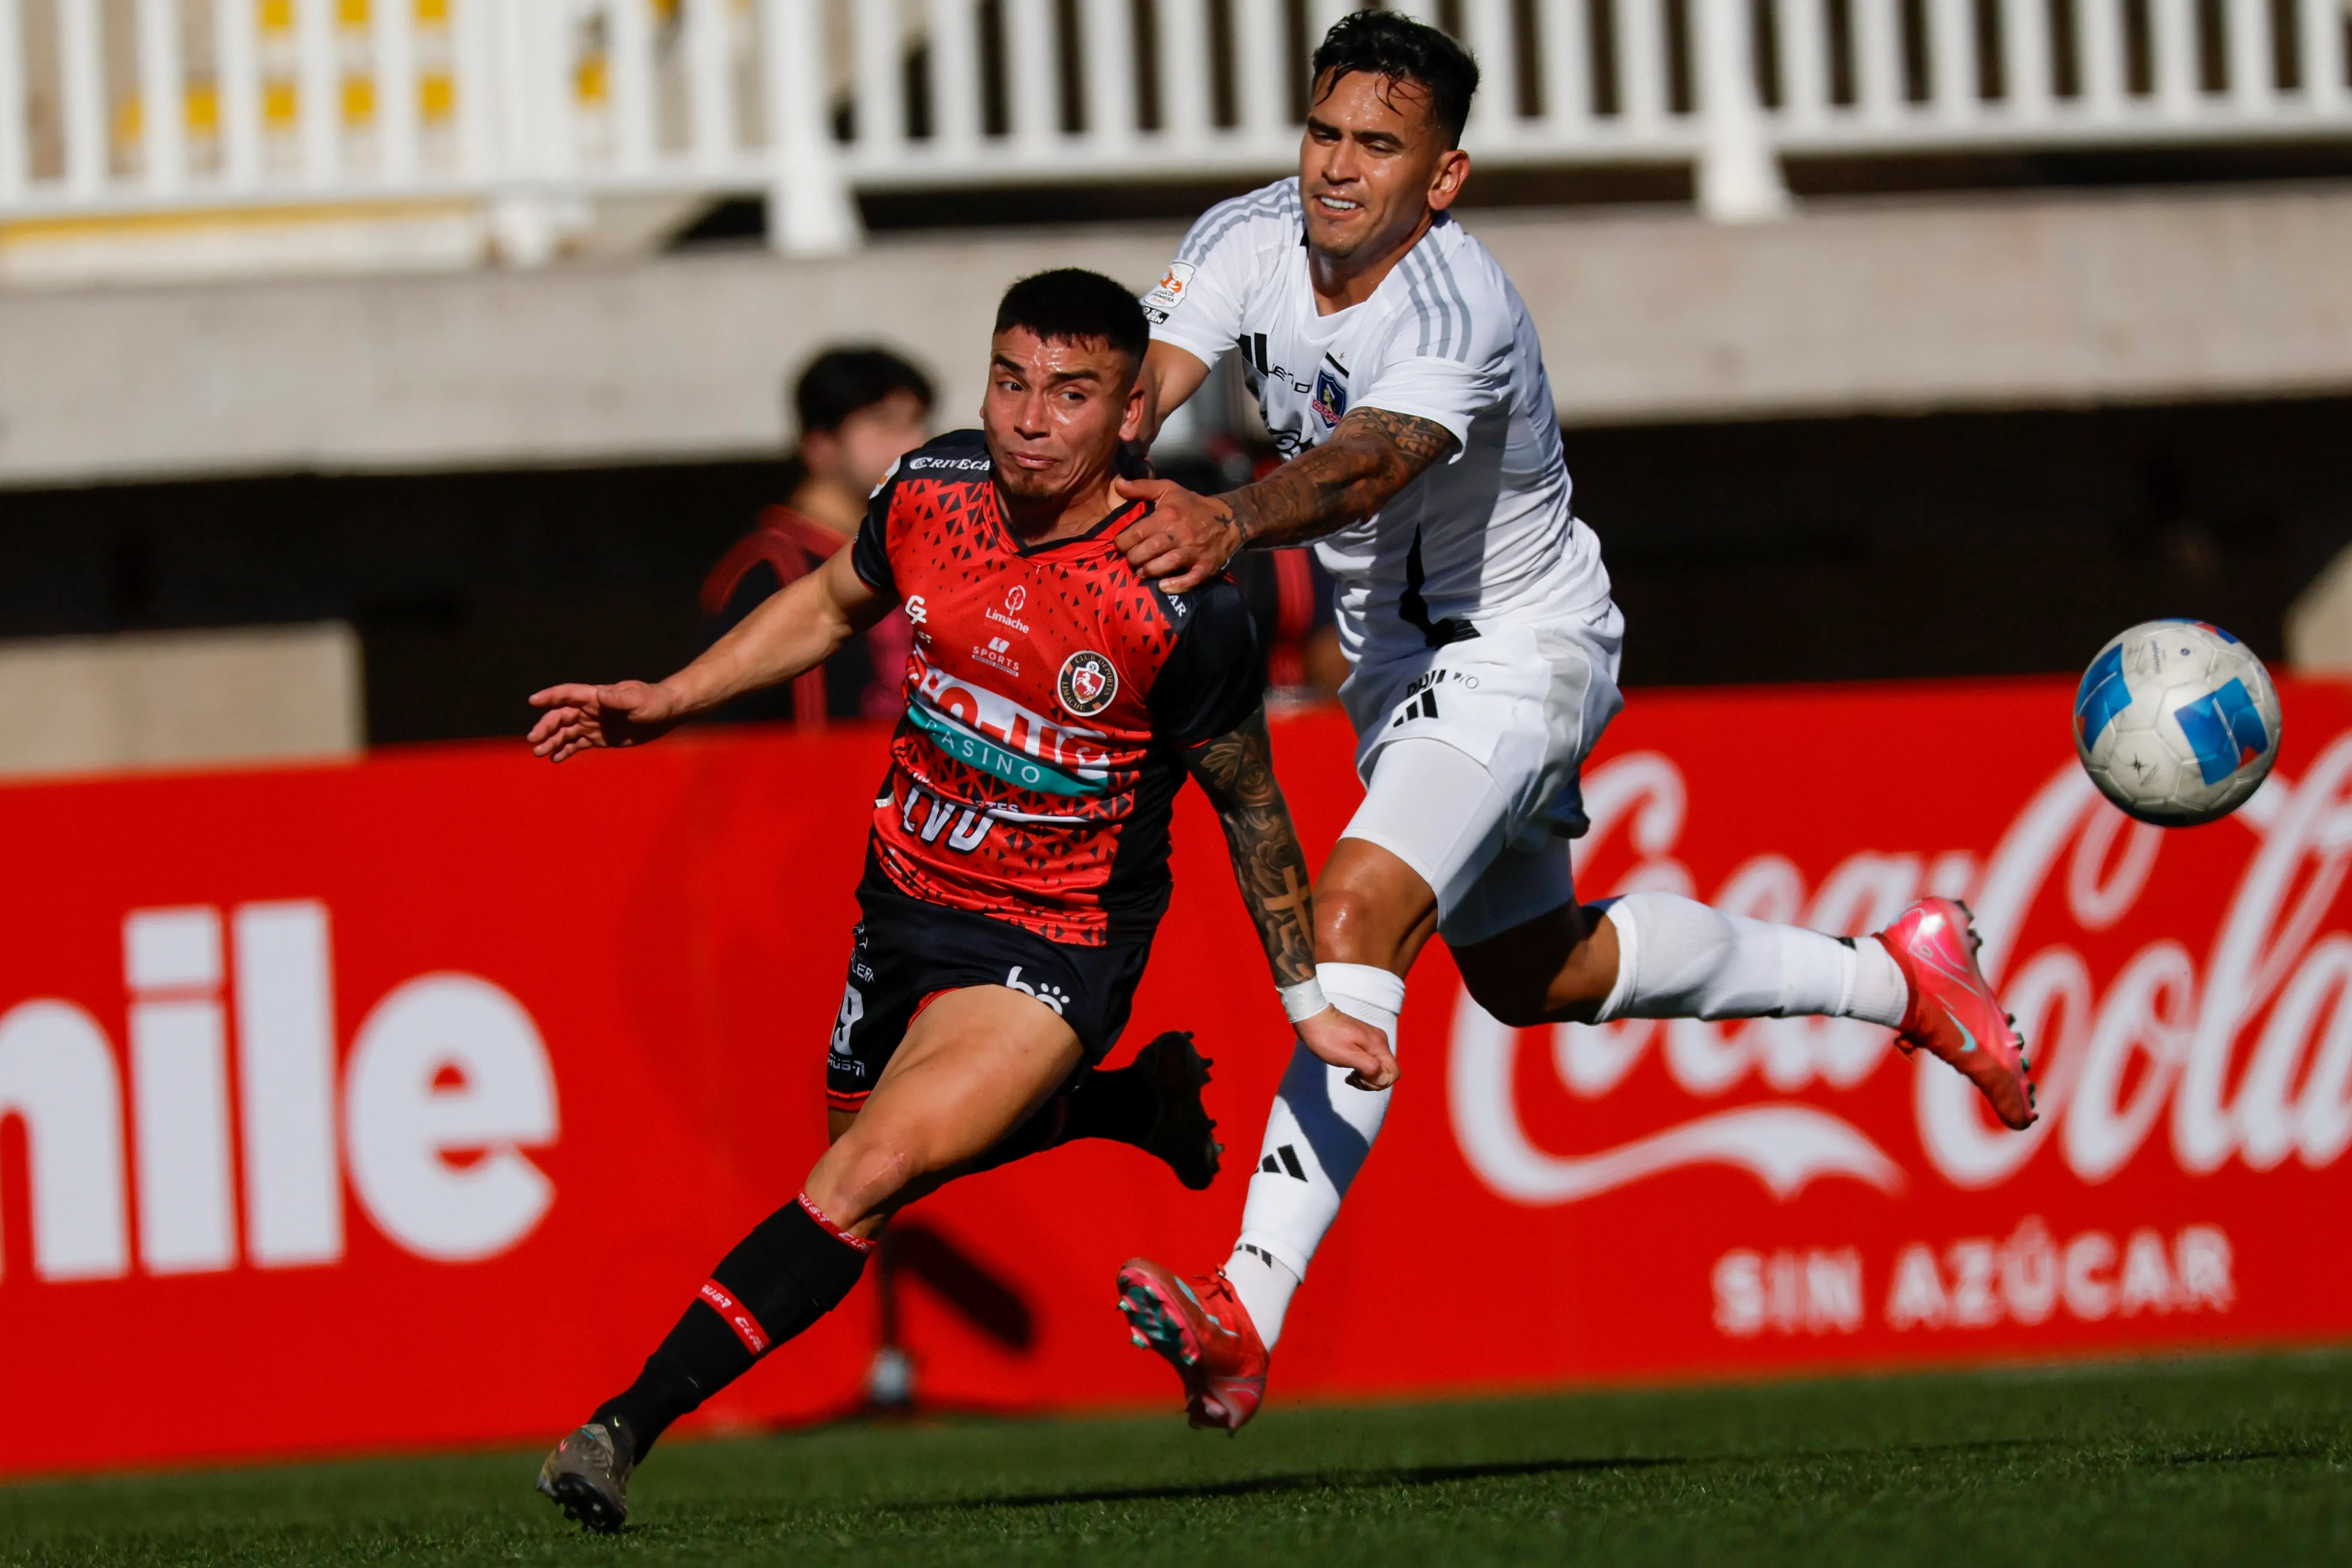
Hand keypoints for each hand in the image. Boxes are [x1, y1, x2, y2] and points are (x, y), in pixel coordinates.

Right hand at [525, 680, 682, 761]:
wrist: (666, 713)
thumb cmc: (654, 701)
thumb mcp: (638, 700)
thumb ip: (619, 699)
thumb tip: (601, 695)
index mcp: (597, 696)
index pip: (568, 694)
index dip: (550, 697)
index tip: (533, 701)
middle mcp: (591, 709)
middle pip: (562, 716)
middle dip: (546, 727)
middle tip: (534, 740)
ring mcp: (594, 724)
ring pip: (566, 732)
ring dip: (552, 741)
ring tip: (539, 752)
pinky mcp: (600, 737)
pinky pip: (577, 744)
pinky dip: (565, 750)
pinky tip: (554, 758)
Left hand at [1113, 476, 1246, 591]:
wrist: (1228, 519)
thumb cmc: (1192, 506)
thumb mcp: (1168, 490)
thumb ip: (1141, 487)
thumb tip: (1117, 484)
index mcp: (1168, 515)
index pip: (1138, 531)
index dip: (1123, 541)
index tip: (1119, 545)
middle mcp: (1180, 533)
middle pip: (1150, 549)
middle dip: (1133, 558)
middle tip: (1129, 560)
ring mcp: (1194, 552)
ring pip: (1167, 564)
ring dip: (1149, 571)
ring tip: (1141, 572)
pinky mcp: (1205, 566)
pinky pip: (1190, 579)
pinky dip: (1175, 585)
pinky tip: (1162, 586)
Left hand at [1296, 1006, 1398, 1092]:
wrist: (1312, 1017)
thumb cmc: (1326, 1038)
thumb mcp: (1346, 1055)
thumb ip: (1369, 1067)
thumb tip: (1383, 1078)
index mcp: (1378, 1045)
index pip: (1394, 1073)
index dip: (1379, 1083)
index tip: (1360, 1079)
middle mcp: (1380, 1041)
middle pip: (1387, 1071)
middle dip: (1372, 1081)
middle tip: (1353, 1079)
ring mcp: (1373, 1039)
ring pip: (1379, 1066)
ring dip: (1367, 1076)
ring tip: (1350, 1075)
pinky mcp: (1364, 1039)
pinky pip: (1372, 1059)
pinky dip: (1363, 1068)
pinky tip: (1350, 1069)